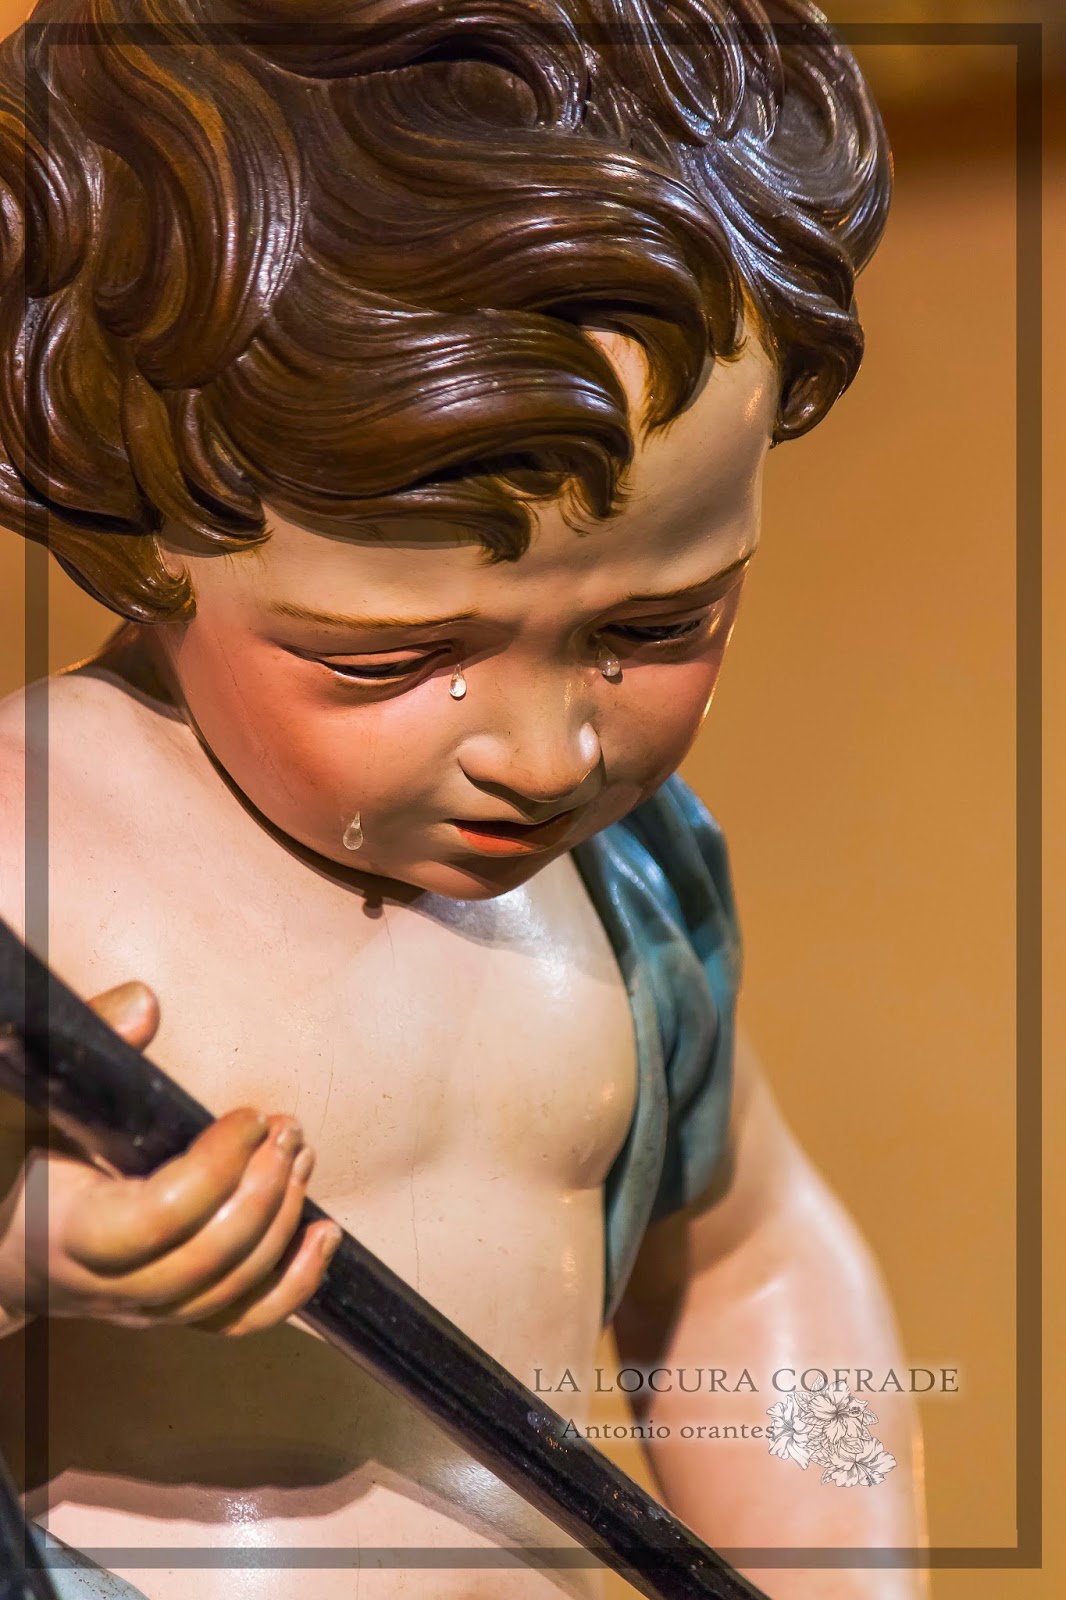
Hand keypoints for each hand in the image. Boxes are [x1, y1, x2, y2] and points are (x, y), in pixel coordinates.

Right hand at [0, 981, 341, 1336]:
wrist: (8, 1254)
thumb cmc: (34, 1168)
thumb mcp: (47, 1104)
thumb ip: (93, 1051)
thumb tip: (146, 1004)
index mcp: (73, 1229)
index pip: (158, 1218)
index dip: (216, 1169)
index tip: (249, 1117)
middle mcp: (112, 1284)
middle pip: (207, 1259)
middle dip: (264, 1190)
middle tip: (288, 1130)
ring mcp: (148, 1309)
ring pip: (231, 1290)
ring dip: (283, 1221)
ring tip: (301, 1156)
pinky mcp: (177, 1316)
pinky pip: (243, 1319)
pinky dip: (294, 1284)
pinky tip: (326, 1235)